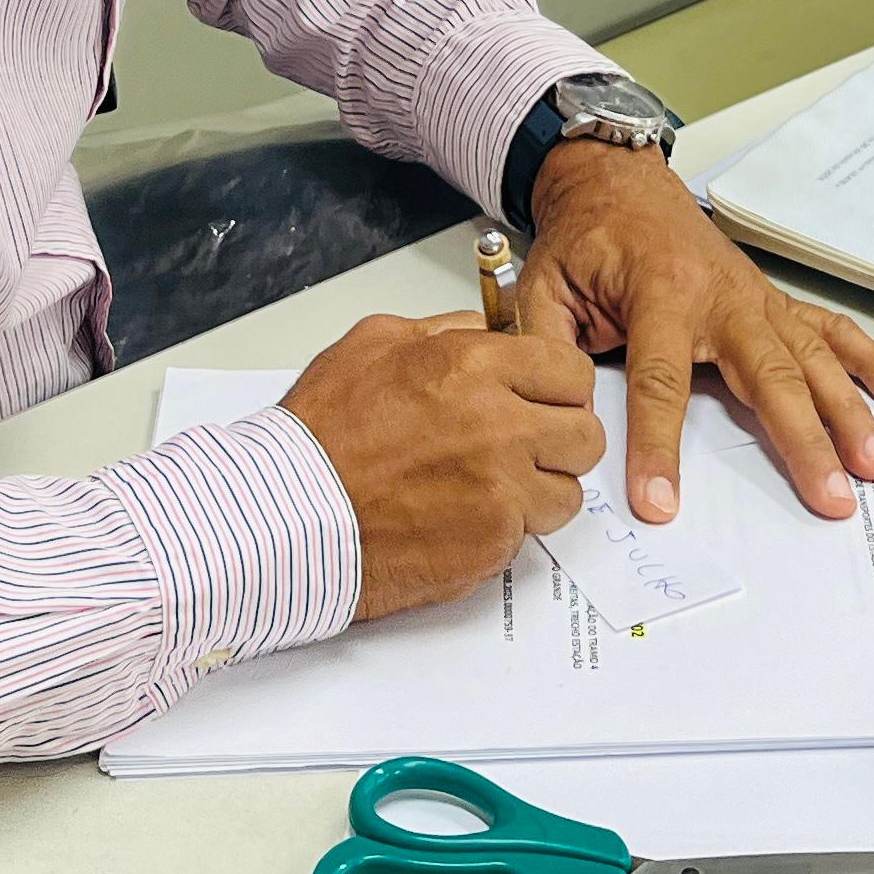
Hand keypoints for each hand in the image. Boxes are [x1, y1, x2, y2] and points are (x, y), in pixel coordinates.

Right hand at [283, 310, 605, 622]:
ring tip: (489, 485)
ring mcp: (502, 491)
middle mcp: (500, 427)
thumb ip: (447, 331)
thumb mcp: (375, 343)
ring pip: (566, 491)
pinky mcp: (493, 543)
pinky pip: (528, 534)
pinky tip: (460, 515)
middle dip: (560, 437)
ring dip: (538, 489)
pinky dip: (504, 528)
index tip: (545, 395)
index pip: (570, 370)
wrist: (289, 513)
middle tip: (527, 442)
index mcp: (475, 368)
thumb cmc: (321, 435)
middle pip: (584, 433)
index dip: (559, 385)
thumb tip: (488, 330)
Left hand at [519, 141, 873, 526]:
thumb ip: (546, 347)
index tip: (662, 504)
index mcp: (658, 294)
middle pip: (768, 377)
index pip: (659, 382)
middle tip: (830, 496)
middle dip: (803, 440)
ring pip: (811, 359)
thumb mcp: (543, 284)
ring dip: (848, 411)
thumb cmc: (586, 238)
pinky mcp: (773, 303)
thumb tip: (557, 411)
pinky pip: (829, 332)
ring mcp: (756, 299)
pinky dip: (869, 362)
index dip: (658, 446)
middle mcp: (721, 297)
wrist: (620, 182)